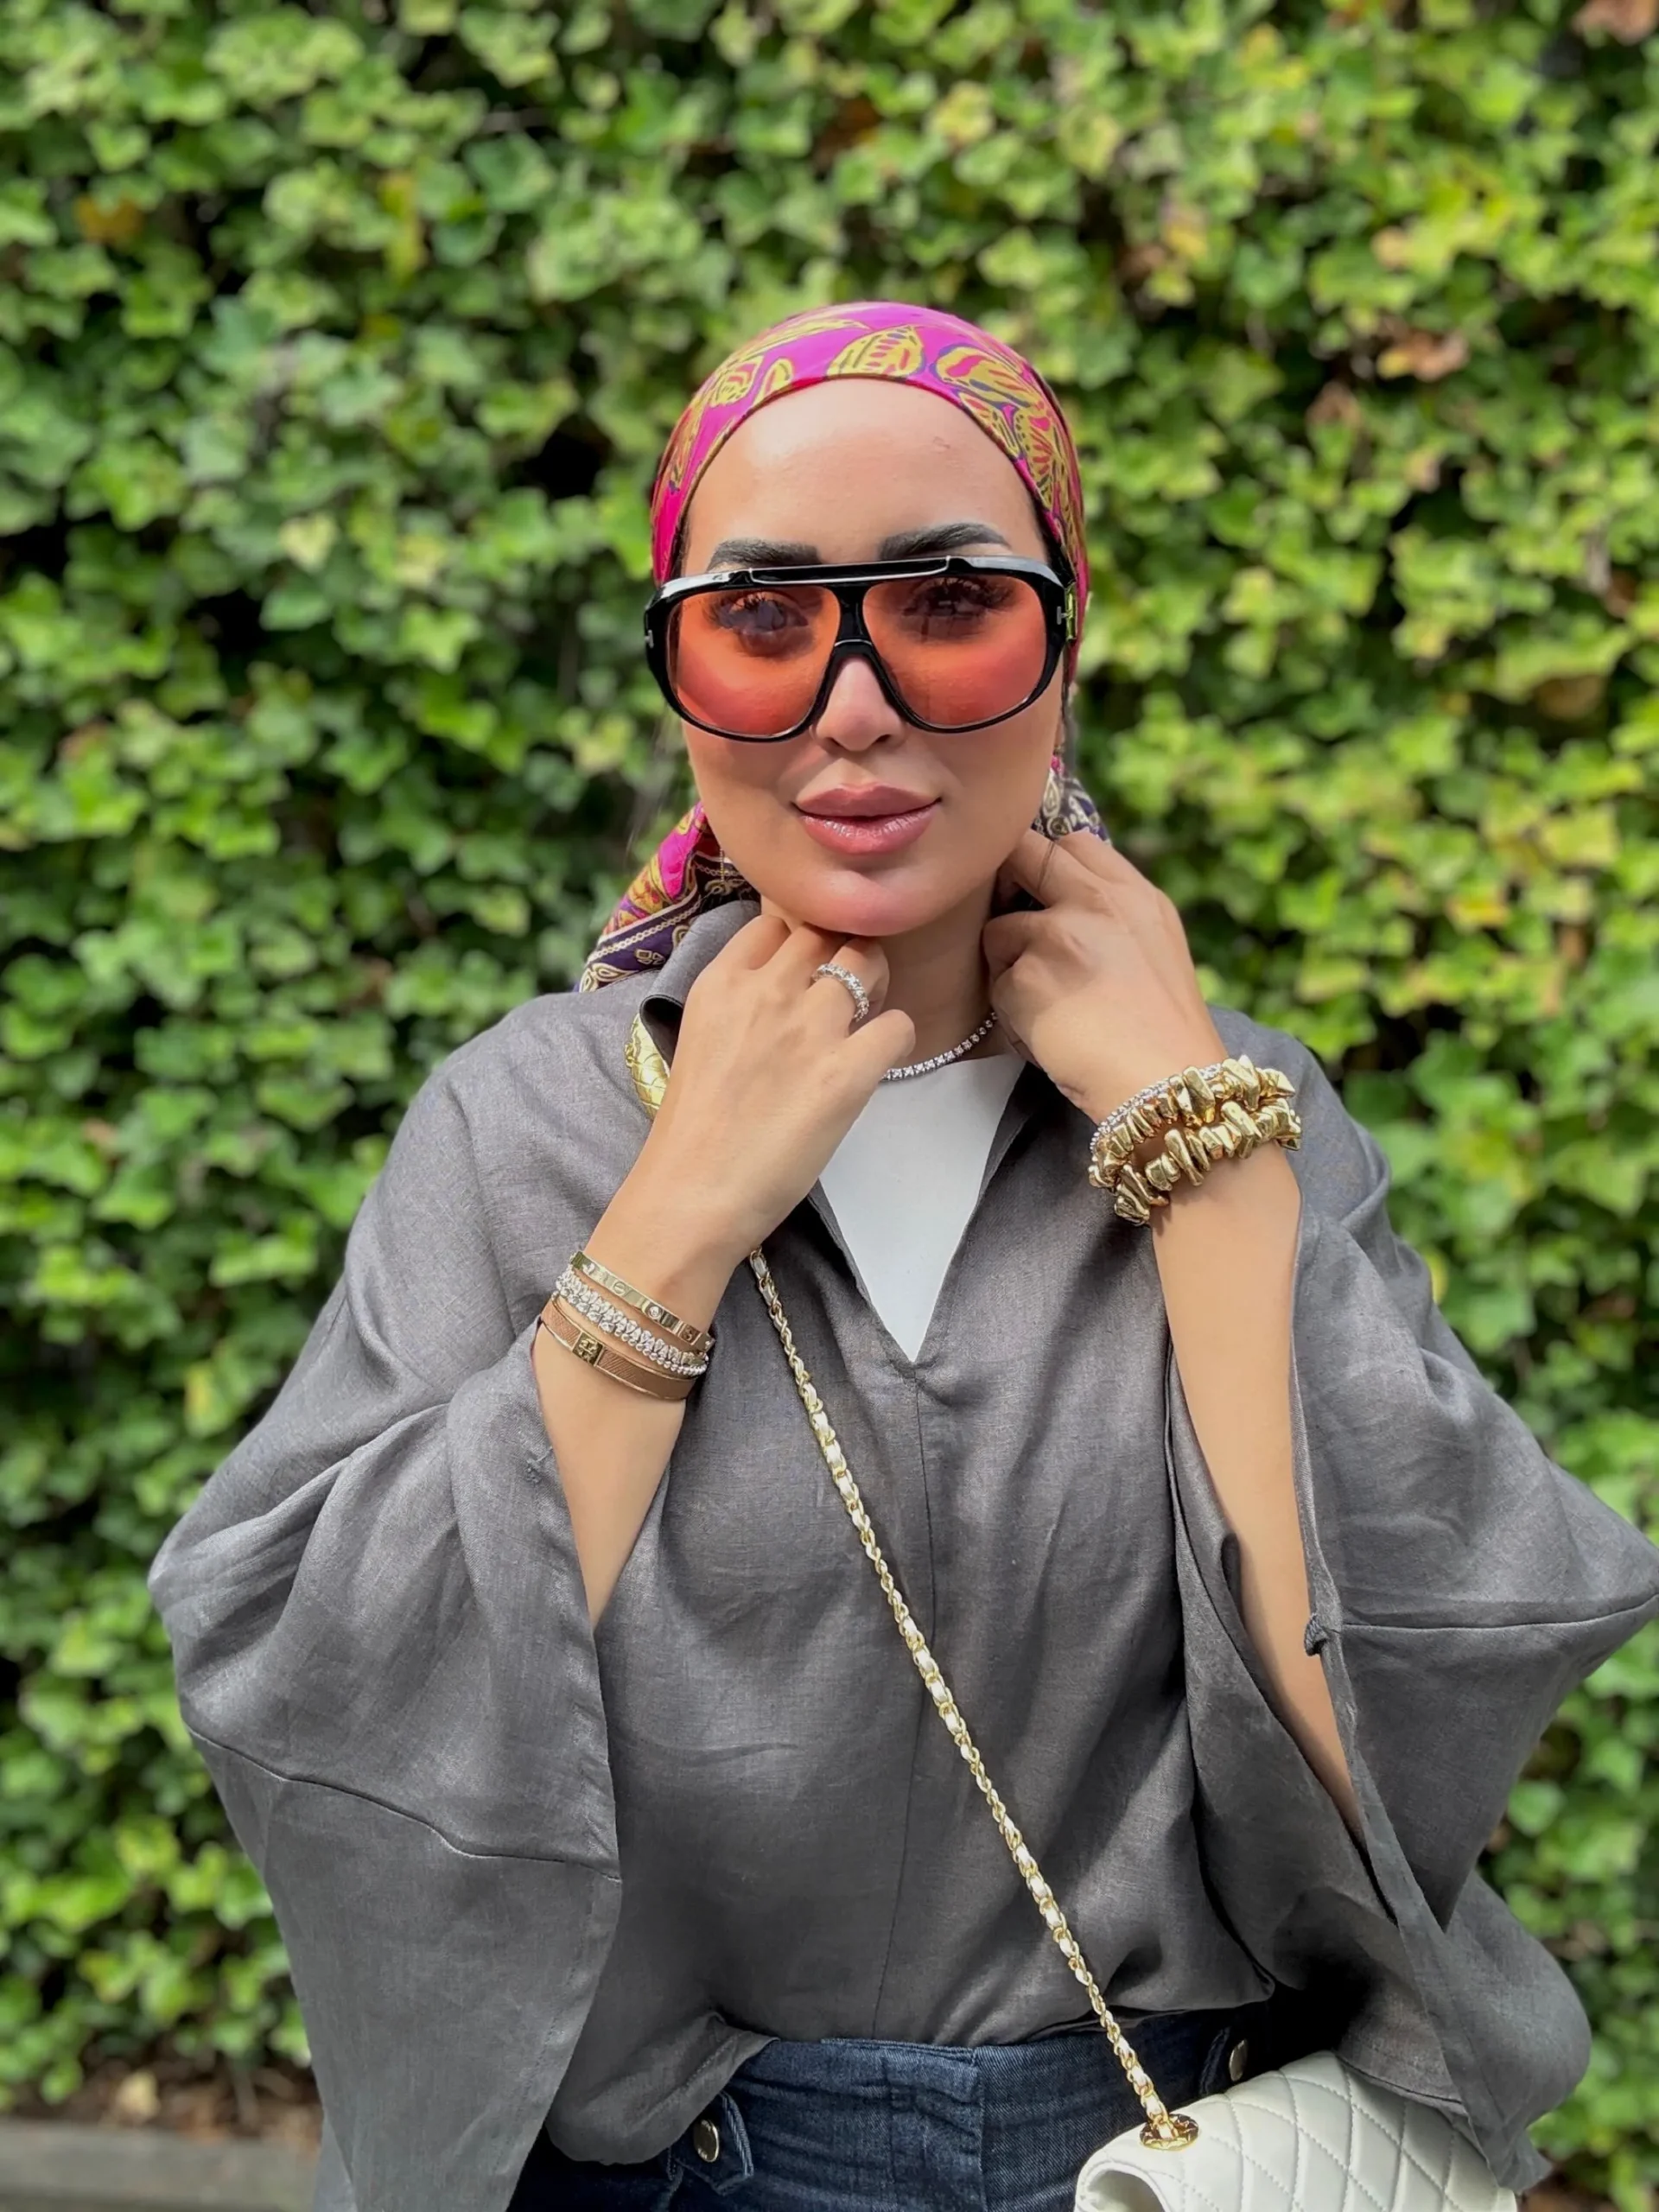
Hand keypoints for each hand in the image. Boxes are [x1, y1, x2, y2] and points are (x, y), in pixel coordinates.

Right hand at [618, 915, 913, 1274]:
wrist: (691, 1194)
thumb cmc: (691, 1133)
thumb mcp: (699, 1040)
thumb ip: (737, 1005)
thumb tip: (780, 993)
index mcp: (720, 983)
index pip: (775, 921)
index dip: (798, 938)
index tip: (805, 965)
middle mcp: (766, 991)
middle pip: (826, 931)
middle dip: (842, 950)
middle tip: (846, 988)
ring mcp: (809, 1028)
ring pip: (867, 962)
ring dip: (875, 983)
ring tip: (866, 1016)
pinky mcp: (847, 1073)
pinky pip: (897, 1025)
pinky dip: (896, 1036)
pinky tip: (877, 1060)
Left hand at [981, 830, 1226, 1122]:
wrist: (1166, 1085)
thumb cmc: (1163, 1033)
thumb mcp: (1159, 948)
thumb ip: (1116, 914)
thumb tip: (1065, 896)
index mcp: (1135, 895)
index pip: (1075, 843)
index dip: (1048, 860)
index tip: (1037, 884)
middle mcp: (1096, 902)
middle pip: (1024, 856)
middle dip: (1009, 883)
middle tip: (1018, 927)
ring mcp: (1056, 934)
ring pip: (999, 932)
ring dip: (1010, 965)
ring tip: (1048, 1006)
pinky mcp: (1024, 977)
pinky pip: (997, 986)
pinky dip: (1012, 1012)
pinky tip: (1047, 1034)